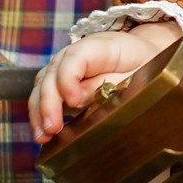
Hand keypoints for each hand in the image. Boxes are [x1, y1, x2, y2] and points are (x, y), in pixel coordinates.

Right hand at [29, 21, 180, 143]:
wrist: (143, 56)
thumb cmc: (143, 64)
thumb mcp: (137, 73)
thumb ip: (111, 84)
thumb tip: (79, 100)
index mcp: (100, 46)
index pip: (76, 57)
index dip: (69, 77)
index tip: (72, 100)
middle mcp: (75, 54)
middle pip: (53, 72)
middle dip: (49, 101)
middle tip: (52, 127)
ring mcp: (63, 67)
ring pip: (42, 85)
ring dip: (39, 111)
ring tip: (43, 135)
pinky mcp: (59, 83)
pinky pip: (43, 96)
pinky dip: (39, 115)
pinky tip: (42, 134)